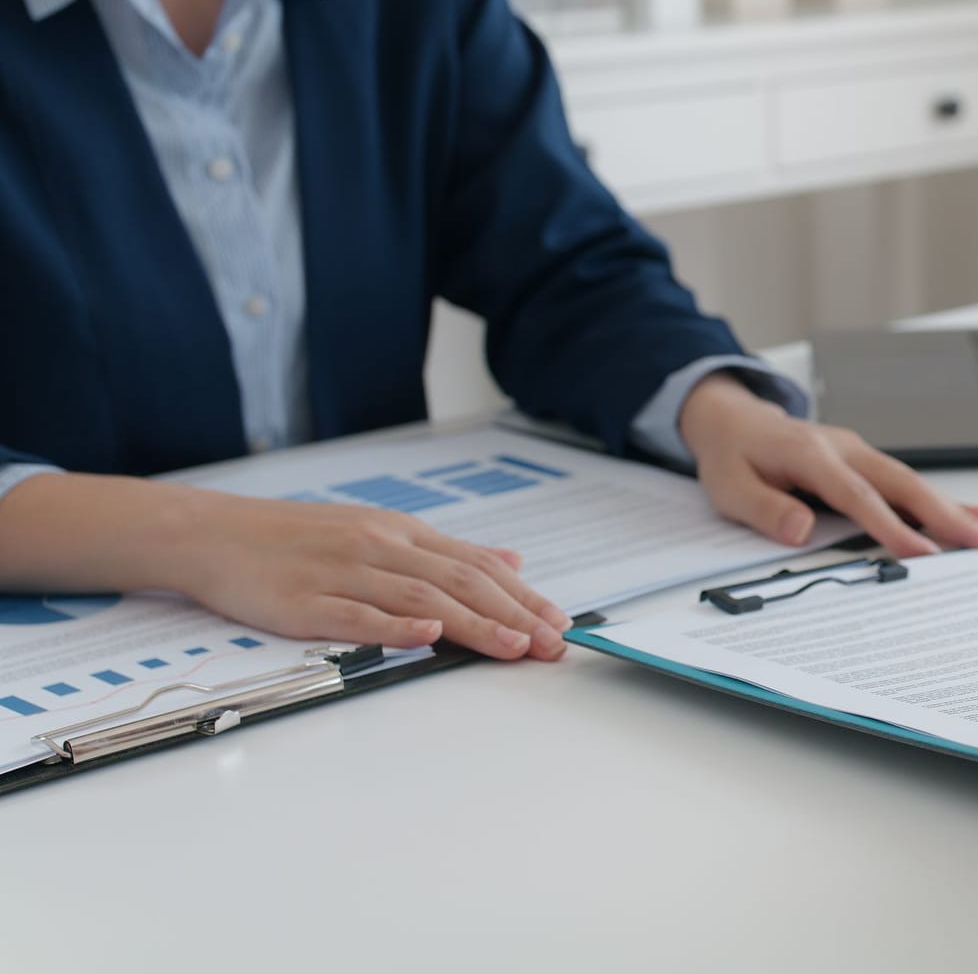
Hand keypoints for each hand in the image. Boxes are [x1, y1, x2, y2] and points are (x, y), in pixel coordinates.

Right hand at [171, 492, 570, 660]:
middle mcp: (381, 547)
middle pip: (459, 581)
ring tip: (512, 647)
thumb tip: (513, 559)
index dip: (522, 596)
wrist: (215, 533)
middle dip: (512, 615)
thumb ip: (447, 551)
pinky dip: (394, 626)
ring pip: (420, 598)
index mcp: (402, 533)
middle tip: (552, 644)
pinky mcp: (304, 601)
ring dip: (472, 624)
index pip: (477, 565)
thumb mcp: (382, 532)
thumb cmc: (301, 539)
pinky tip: (428, 637)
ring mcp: (343, 572)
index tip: (560, 623)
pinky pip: (355, 615)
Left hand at [679, 373, 977, 557]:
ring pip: (910, 482)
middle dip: (945, 515)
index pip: (858, 498)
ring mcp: (857, 452)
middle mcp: (844, 450)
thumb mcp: (730, 487)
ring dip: (950, 508)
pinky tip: (969, 512)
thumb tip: (800, 531)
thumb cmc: (733, 457)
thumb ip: (764, 509)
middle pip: (902, 484)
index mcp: (811, 456)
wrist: (733, 420)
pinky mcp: (863, 461)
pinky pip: (904, 482)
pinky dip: (938, 499)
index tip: (922, 554)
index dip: (892, 527)